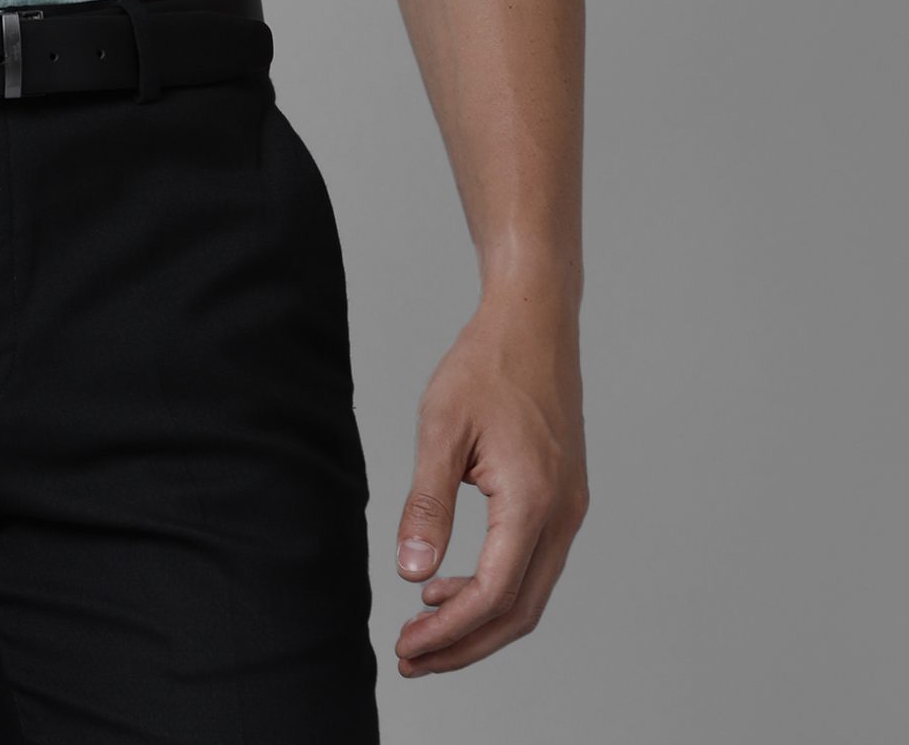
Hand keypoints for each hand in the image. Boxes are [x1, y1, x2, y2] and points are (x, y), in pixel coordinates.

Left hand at [391, 287, 588, 677]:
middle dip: (465, 644)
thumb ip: (427, 504)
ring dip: (480, 621)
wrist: (534, 321)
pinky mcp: (564, 498)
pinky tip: (451, 581)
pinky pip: (534, 564)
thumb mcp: (441, 427)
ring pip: (530, 592)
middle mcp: (562, 513)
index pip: (495, 593)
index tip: (409, 646)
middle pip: (519, 611)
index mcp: (533, 500)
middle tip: (413, 658)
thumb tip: (412, 572)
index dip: (451, 631)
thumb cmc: (486, 364)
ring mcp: (569, 508)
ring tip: (424, 627)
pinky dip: (496, 587)